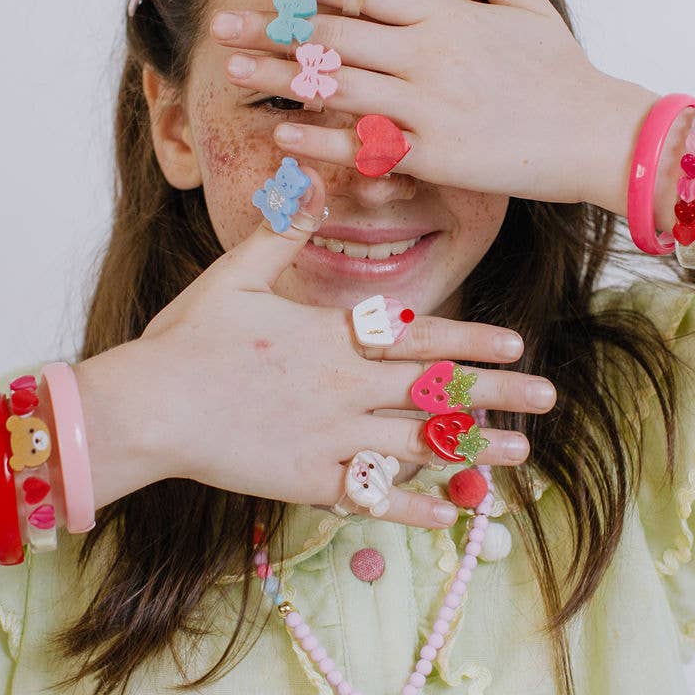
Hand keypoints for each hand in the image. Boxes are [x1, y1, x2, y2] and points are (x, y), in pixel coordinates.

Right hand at [123, 169, 556, 529]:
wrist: (147, 408)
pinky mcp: (308, 481)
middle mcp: (343, 387)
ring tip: (522, 453)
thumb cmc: (186, 338)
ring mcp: (330, 438)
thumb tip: (313, 179)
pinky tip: (452, 515)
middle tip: (547, 399)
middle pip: (434, 391)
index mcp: (331, 337)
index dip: (471, 340)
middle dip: (496, 393)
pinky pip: (373, 498)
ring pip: (418, 445)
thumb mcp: (236, 273)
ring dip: (474, 449)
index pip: (418, 337)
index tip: (516, 343)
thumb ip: (283, 232)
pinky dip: (414, 508)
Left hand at [210, 0, 612, 203]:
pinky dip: (320, 139)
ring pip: (338, 85)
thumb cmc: (564, 73)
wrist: (600, 134)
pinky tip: (279, 133)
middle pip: (335, 33)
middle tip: (222, 25)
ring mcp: (429, 104)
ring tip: (231, 72)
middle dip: (274, 28)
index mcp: (447, 14)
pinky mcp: (435, 154)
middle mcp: (430, 53)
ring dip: (280, 76)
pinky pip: (363, 144)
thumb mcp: (526, 5)